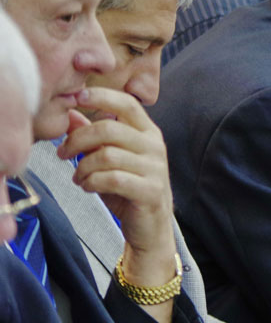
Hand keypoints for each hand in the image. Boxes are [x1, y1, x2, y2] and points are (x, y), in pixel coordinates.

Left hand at [59, 88, 177, 284]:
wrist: (151, 225)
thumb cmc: (129, 188)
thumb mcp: (110, 158)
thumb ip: (94, 136)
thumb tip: (71, 113)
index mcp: (147, 132)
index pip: (127, 104)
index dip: (101, 97)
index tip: (77, 97)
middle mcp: (154, 146)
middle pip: (109, 129)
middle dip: (77, 140)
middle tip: (62, 153)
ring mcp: (155, 168)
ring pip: (107, 155)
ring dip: (83, 167)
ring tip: (78, 177)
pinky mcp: (150, 190)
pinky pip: (113, 179)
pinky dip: (92, 182)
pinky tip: (88, 186)